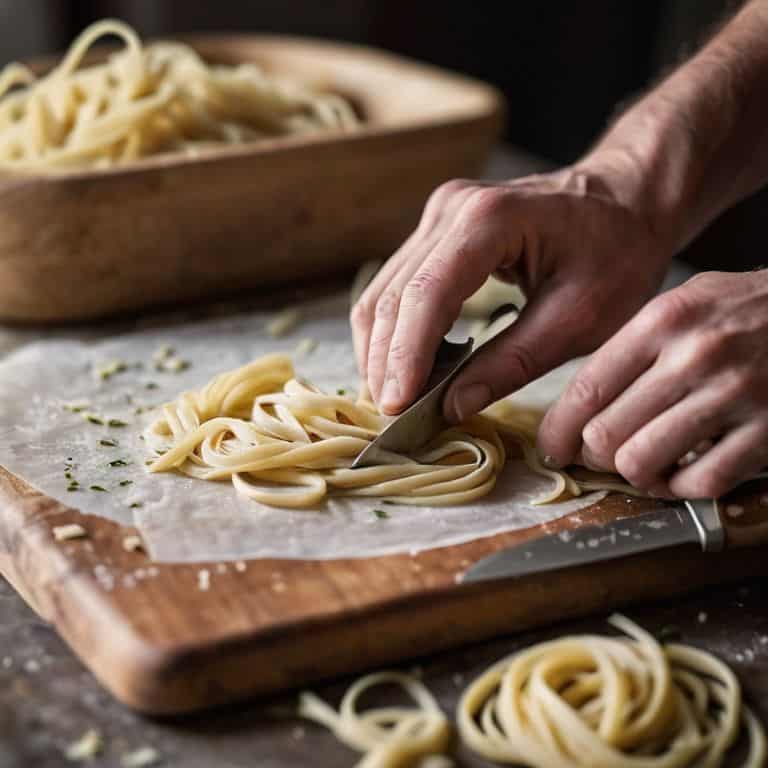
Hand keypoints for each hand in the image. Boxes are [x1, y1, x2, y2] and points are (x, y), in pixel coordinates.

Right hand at [350, 165, 670, 421]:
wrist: (626, 199)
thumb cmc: (618, 253)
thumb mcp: (580, 318)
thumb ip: (513, 362)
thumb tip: (451, 406)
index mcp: (491, 220)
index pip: (428, 295)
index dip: (406, 356)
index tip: (397, 408)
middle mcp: (451, 209)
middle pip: (393, 296)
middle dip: (386, 362)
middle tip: (392, 418)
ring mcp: (438, 216)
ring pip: (383, 293)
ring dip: (382, 351)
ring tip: (395, 401)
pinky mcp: (435, 231)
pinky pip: (396, 287)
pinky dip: (395, 333)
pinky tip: (408, 368)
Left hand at [538, 270, 767, 497]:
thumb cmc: (745, 309)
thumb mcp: (683, 304)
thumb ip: (632, 347)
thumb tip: (581, 402)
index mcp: (663, 322)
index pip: (587, 388)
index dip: (558, 429)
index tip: (552, 446)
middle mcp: (695, 357)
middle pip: (605, 434)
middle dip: (594, 455)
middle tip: (600, 455)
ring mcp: (735, 395)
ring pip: (642, 463)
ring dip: (634, 475)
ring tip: (642, 465)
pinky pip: (701, 483)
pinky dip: (681, 489)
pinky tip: (682, 474)